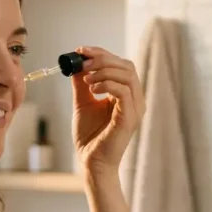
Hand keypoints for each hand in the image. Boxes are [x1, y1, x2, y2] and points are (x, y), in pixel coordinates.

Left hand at [71, 46, 142, 172]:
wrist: (90, 161)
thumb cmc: (89, 135)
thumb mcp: (83, 102)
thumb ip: (82, 83)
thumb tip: (76, 62)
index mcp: (126, 94)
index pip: (121, 65)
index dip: (102, 54)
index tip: (81, 51)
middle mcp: (135, 99)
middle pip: (126, 66)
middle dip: (103, 59)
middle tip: (83, 62)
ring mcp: (135, 109)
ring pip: (127, 75)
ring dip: (104, 71)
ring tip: (86, 80)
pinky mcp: (130, 118)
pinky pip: (124, 91)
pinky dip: (107, 84)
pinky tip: (93, 90)